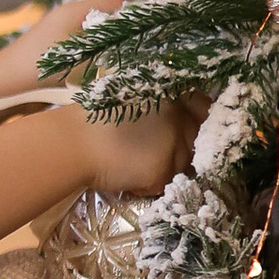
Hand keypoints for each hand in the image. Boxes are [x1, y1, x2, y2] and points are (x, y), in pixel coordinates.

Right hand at [77, 100, 191, 197]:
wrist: (73, 141)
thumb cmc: (92, 116)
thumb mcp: (132, 97)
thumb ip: (158, 106)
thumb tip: (175, 120)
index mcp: (172, 93)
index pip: (204, 107)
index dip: (201, 119)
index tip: (192, 130)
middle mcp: (180, 117)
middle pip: (195, 142)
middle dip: (180, 151)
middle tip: (153, 154)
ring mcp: (175, 144)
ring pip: (180, 166)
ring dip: (163, 170)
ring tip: (134, 166)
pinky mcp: (164, 170)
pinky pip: (163, 184)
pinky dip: (148, 185)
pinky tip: (128, 178)